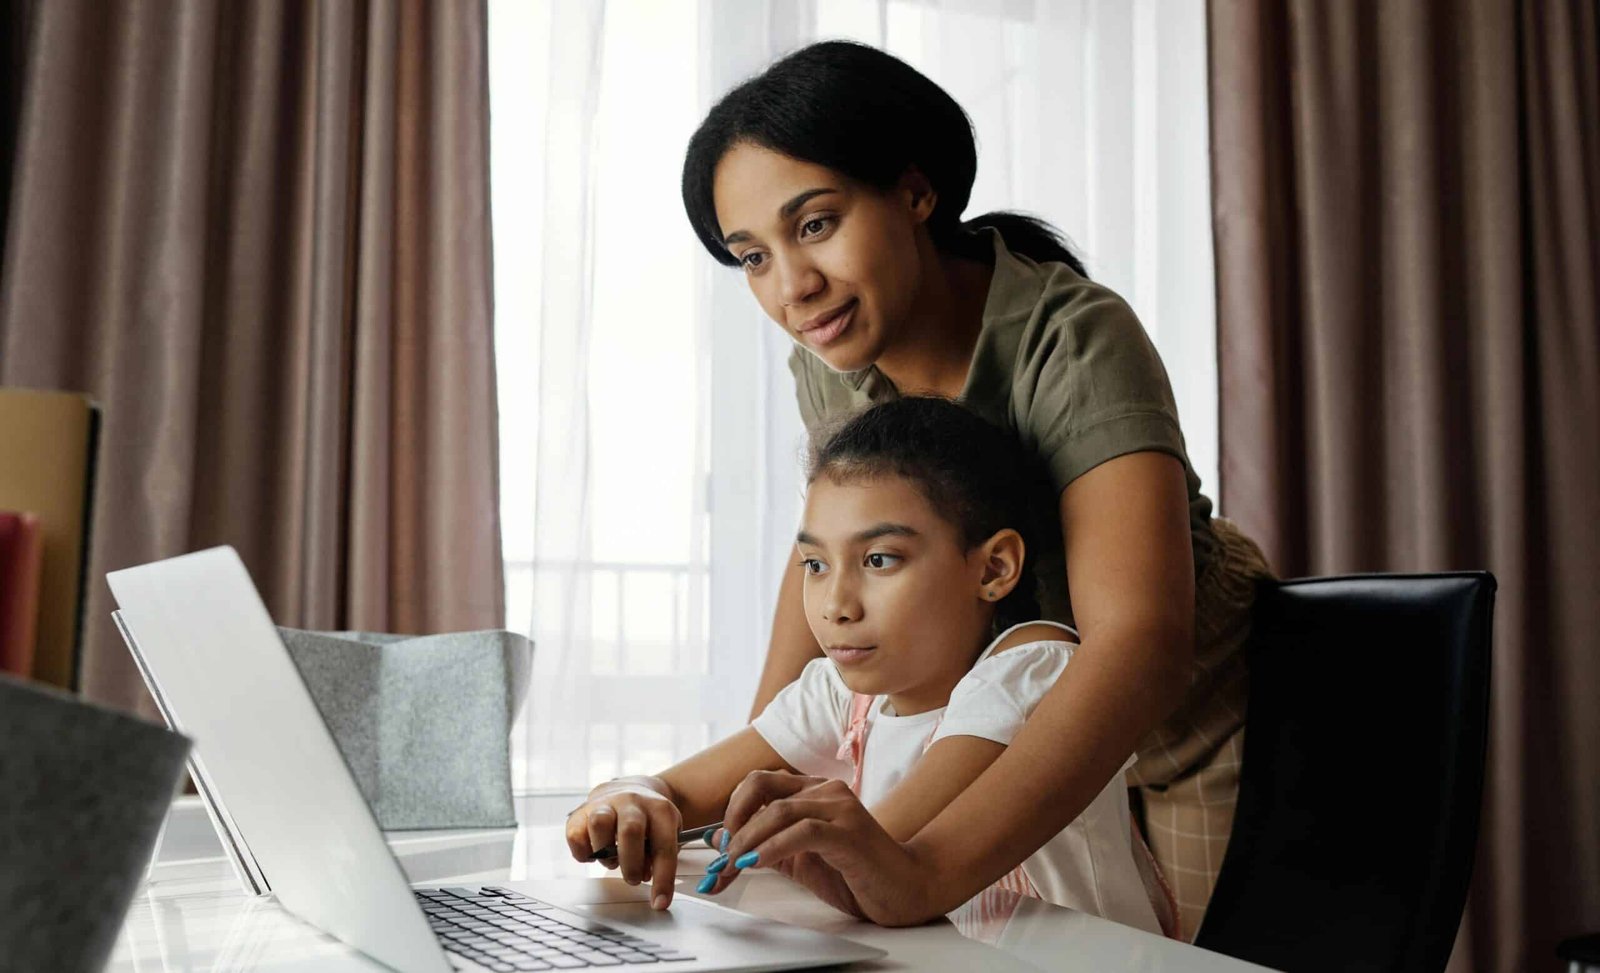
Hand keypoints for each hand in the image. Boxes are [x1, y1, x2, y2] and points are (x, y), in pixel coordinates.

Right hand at [564, 777, 681, 909]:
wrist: (631, 789)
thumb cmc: (649, 820)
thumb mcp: (666, 833)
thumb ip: (659, 856)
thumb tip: (647, 877)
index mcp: (659, 809)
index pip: (663, 846)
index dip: (663, 878)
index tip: (660, 903)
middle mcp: (632, 802)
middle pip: (630, 830)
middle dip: (631, 864)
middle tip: (634, 879)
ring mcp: (605, 804)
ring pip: (599, 824)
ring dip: (605, 854)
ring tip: (613, 861)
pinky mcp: (581, 812)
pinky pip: (575, 835)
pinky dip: (583, 852)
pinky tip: (595, 853)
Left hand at [699, 771, 936, 925]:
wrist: (905, 890)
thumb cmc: (856, 874)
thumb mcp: (799, 860)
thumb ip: (763, 845)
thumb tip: (719, 838)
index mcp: (813, 791)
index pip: (759, 782)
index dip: (732, 810)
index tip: (720, 845)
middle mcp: (826, 790)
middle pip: (761, 786)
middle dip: (732, 822)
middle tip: (722, 857)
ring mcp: (840, 808)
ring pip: (778, 810)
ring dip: (747, 841)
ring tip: (733, 866)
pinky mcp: (849, 832)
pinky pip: (802, 832)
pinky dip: (772, 848)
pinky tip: (757, 865)